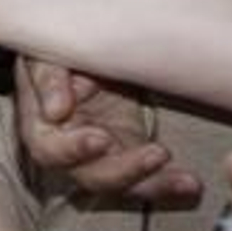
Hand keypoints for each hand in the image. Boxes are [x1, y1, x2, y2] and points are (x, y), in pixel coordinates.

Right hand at [15, 58, 200, 205]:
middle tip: (155, 154)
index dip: (72, 150)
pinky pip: (147, 178)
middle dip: (124, 171)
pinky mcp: (129, 152)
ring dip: (154, 183)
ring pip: (123, 184)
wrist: (92, 47)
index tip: (101, 139)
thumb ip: (48, 77)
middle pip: (89, 175)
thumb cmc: (59, 48)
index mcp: (41, 124)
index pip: (48, 148)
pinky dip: (169, 182)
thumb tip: (54, 111)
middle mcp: (69, 146)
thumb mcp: (48, 53)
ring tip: (186, 182)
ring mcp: (102, 153)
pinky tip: (190, 183)